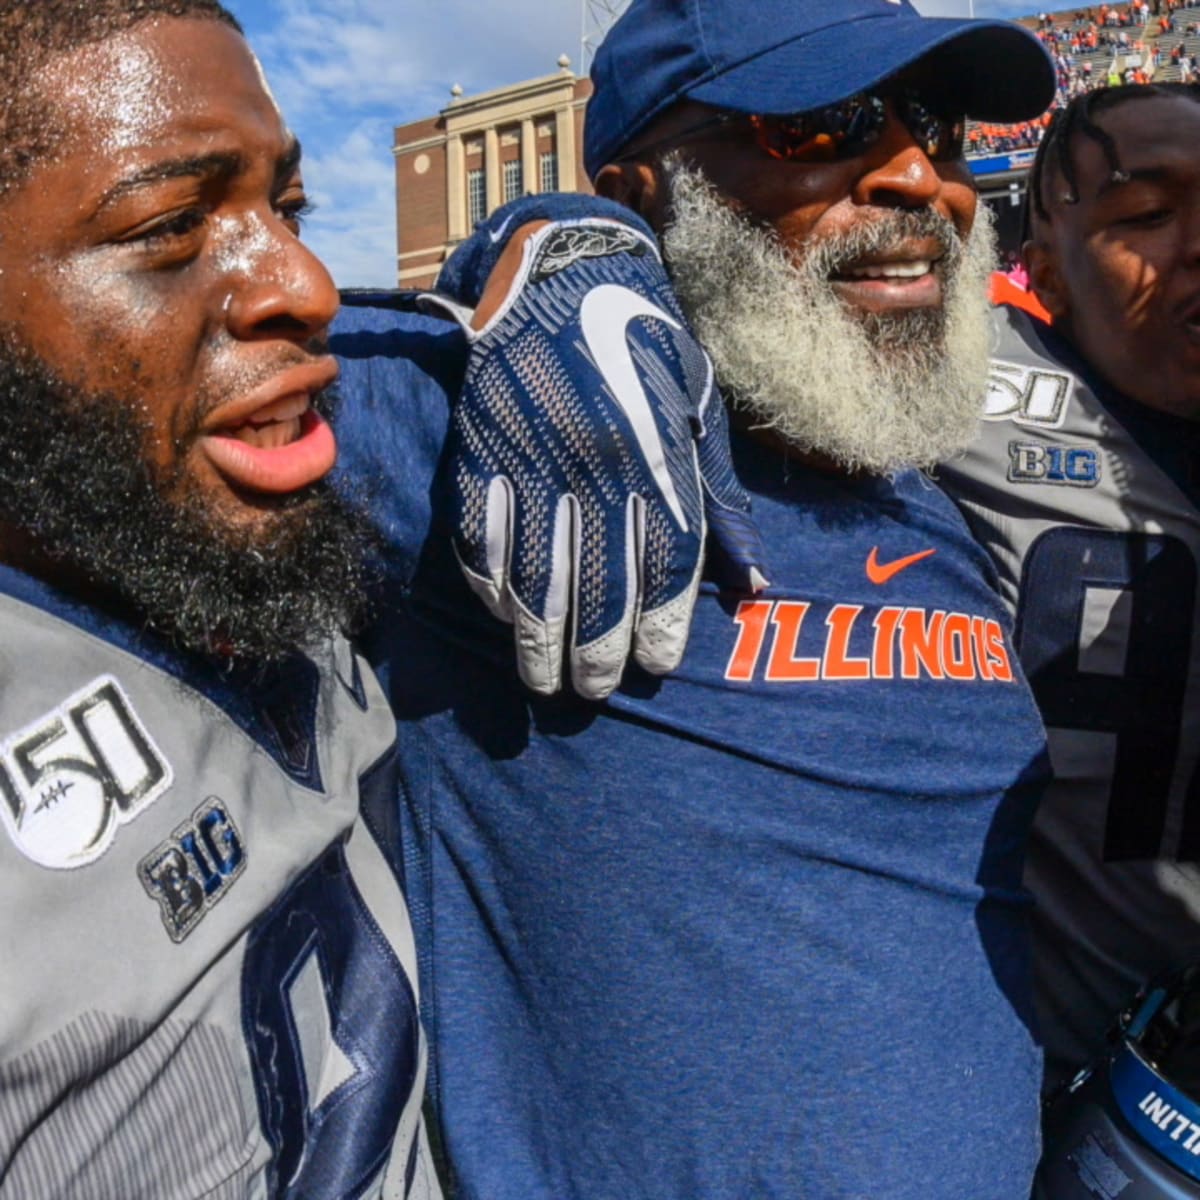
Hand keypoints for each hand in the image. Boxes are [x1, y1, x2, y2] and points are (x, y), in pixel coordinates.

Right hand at [432, 202, 766, 698]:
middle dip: (595, 647)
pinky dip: (488, 578)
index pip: (667, 558)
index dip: (663, 621)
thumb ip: (721, 497)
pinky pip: (479, 528)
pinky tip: (502, 612)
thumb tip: (755, 582)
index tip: (657, 664)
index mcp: (657, 448)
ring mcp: (532, 452)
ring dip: (536, 633)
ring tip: (543, 678)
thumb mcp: (699, 408)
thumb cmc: (645, 345)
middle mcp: (595, 458)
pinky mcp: (480, 444)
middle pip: (597, 577)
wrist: (563, 270)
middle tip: (592, 690)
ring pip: (533, 567)